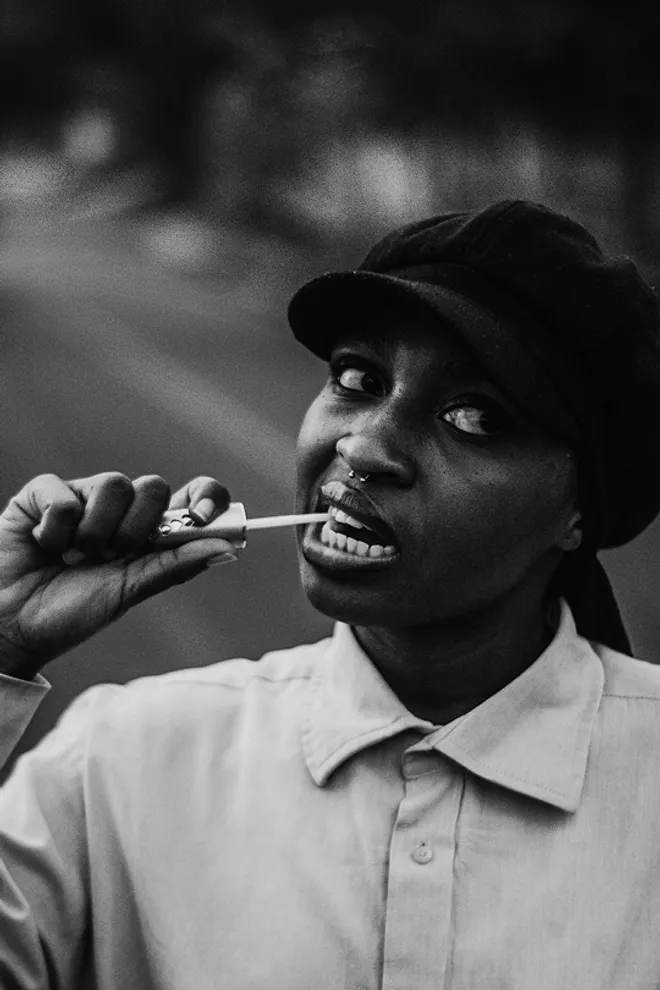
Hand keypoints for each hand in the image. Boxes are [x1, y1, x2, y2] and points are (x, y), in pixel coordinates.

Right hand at [0, 472, 236, 676]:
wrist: (11, 628)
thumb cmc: (69, 613)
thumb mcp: (129, 592)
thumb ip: (173, 565)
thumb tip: (227, 546)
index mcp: (147, 533)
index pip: (190, 498)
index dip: (204, 496)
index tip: (201, 516)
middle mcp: (118, 511)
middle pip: (154, 486)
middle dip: (138, 527)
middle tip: (112, 557)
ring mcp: (81, 498)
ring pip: (112, 484)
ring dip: (95, 533)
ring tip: (74, 558)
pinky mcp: (42, 495)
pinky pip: (64, 494)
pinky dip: (56, 529)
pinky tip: (44, 547)